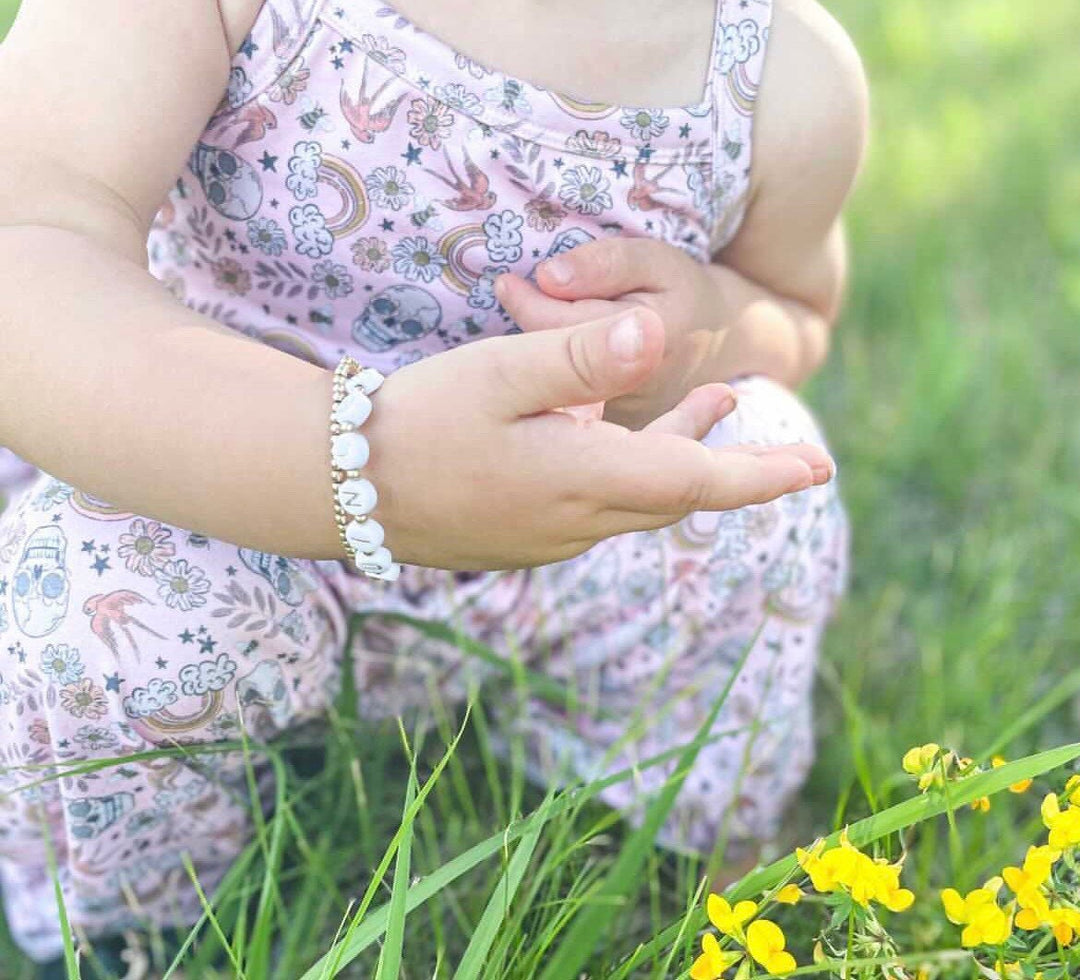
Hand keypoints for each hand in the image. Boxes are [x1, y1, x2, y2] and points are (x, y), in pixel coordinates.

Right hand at [361, 307, 832, 570]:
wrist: (339, 485)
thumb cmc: (416, 420)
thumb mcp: (499, 373)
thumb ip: (584, 357)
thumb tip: (663, 334)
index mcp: (583, 481)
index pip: (697, 483)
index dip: (762, 476)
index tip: (818, 469)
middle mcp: (577, 522)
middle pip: (675, 493)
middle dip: (731, 463)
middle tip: (783, 441)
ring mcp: (549, 536)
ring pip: (638, 498)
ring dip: (679, 456)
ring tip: (718, 407)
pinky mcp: (522, 534)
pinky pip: (598, 506)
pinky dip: (630, 470)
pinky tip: (616, 436)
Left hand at [496, 238, 726, 429]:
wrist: (720, 345)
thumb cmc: (681, 295)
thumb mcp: (654, 262)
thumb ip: (604, 265)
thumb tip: (547, 277)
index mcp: (650, 347)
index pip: (566, 326)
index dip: (527, 302)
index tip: (506, 282)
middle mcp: (636, 396)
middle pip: (555, 367)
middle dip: (530, 330)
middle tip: (510, 290)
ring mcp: (627, 428)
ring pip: (559, 393)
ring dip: (540, 359)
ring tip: (533, 318)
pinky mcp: (618, 444)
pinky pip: (570, 413)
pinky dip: (556, 385)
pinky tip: (556, 359)